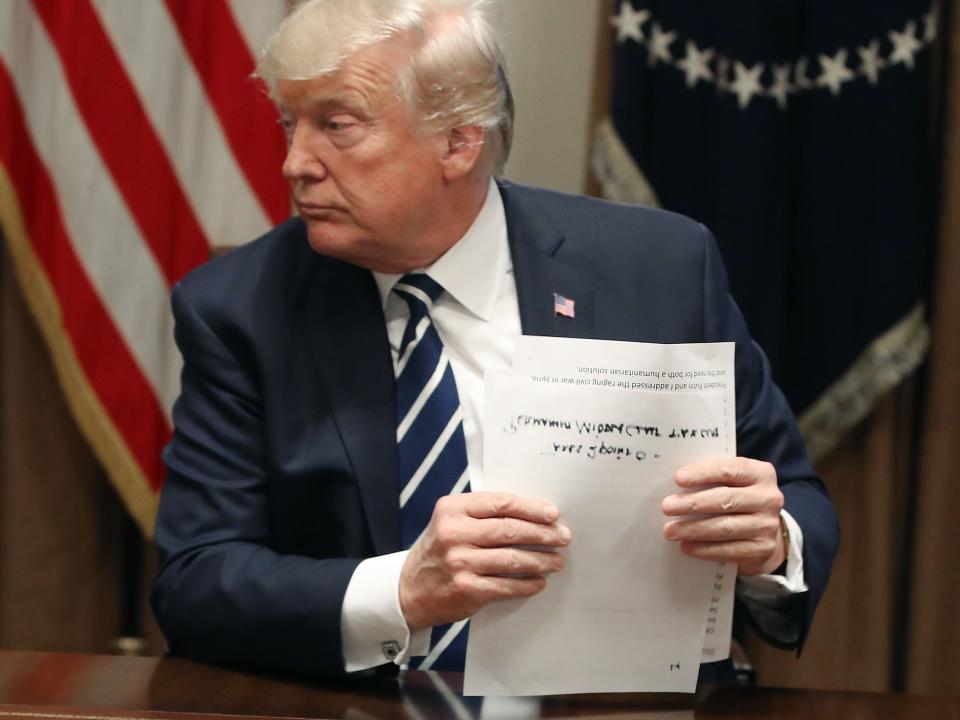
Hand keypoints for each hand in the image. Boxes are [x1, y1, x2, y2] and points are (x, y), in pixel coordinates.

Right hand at [399, 492, 570, 630]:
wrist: (409, 590)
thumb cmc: (440, 550)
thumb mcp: (451, 522)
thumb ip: (483, 514)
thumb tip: (533, 515)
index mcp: (452, 509)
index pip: (500, 503)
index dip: (531, 508)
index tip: (552, 513)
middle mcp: (454, 533)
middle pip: (510, 530)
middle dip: (542, 534)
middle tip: (562, 536)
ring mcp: (459, 562)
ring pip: (512, 559)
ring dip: (540, 560)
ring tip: (557, 560)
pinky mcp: (466, 589)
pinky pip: (506, 585)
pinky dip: (527, 584)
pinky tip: (538, 581)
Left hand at [661, 457, 784, 575]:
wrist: (765, 528)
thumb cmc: (738, 496)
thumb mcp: (733, 481)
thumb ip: (712, 477)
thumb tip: (677, 483)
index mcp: (760, 473)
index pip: (730, 470)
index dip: (703, 474)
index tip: (678, 478)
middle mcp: (769, 498)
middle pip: (725, 500)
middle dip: (693, 504)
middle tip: (667, 506)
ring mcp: (767, 525)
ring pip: (725, 527)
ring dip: (693, 529)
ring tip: (670, 530)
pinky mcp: (762, 549)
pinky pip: (729, 550)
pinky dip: (704, 549)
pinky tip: (686, 546)